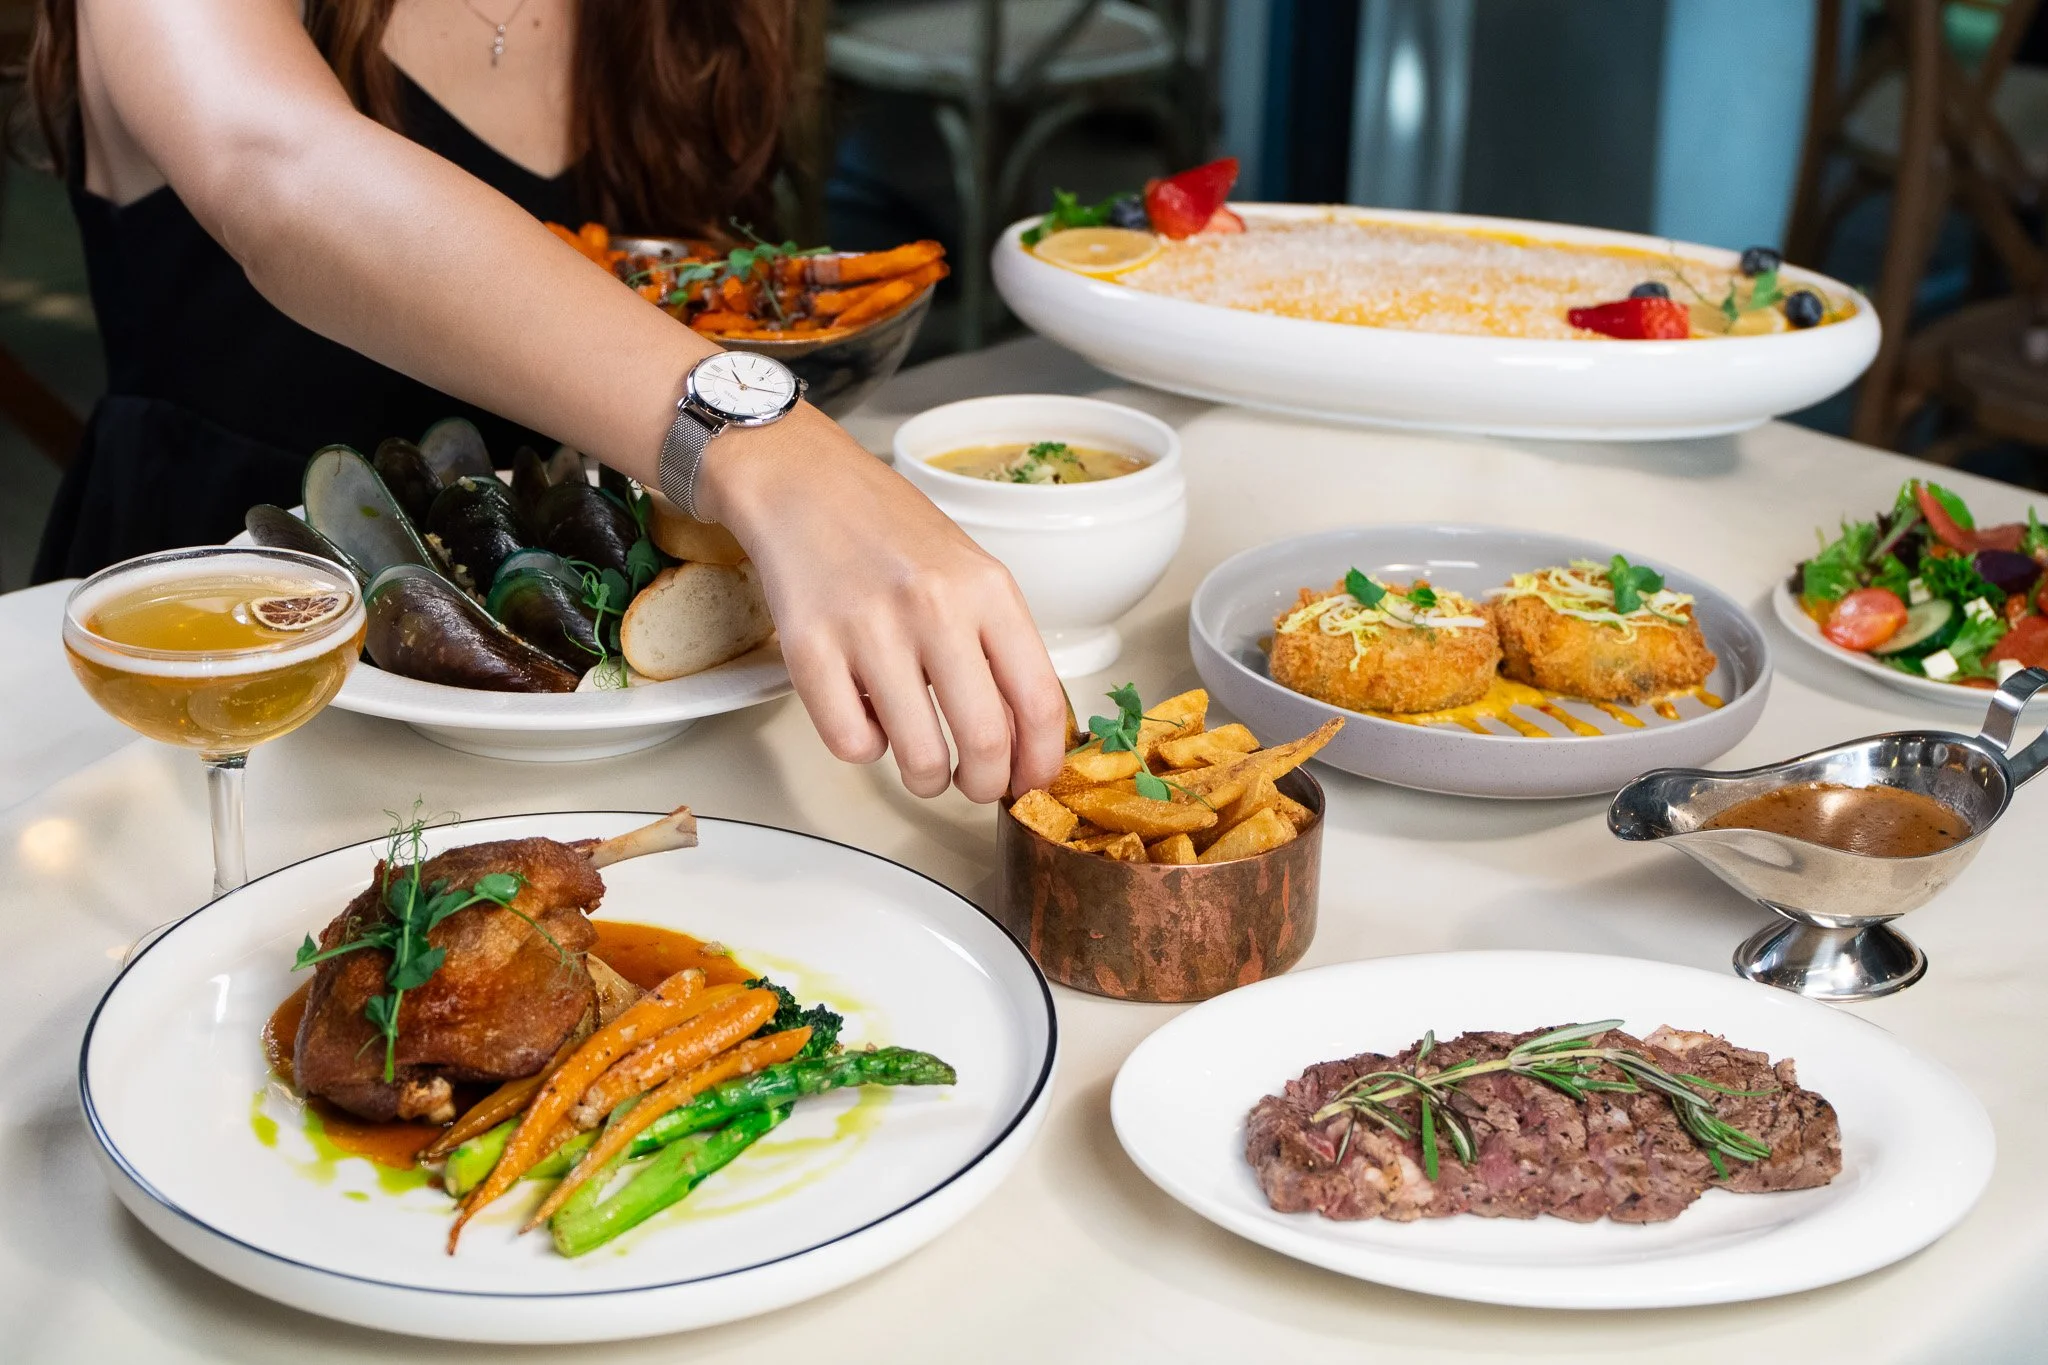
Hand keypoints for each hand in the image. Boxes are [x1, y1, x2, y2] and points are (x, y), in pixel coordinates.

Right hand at [696, 408, 1066, 801]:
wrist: (804, 483)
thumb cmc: (891, 533)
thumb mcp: (969, 572)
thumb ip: (998, 646)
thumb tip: (1022, 739)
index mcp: (989, 589)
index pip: (1040, 700)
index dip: (1041, 761)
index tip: (1032, 781)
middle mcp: (935, 608)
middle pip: (986, 742)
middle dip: (986, 786)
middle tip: (976, 785)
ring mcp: (870, 629)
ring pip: (920, 759)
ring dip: (927, 780)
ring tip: (922, 762)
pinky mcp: (809, 649)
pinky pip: (852, 744)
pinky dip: (864, 748)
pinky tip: (865, 716)